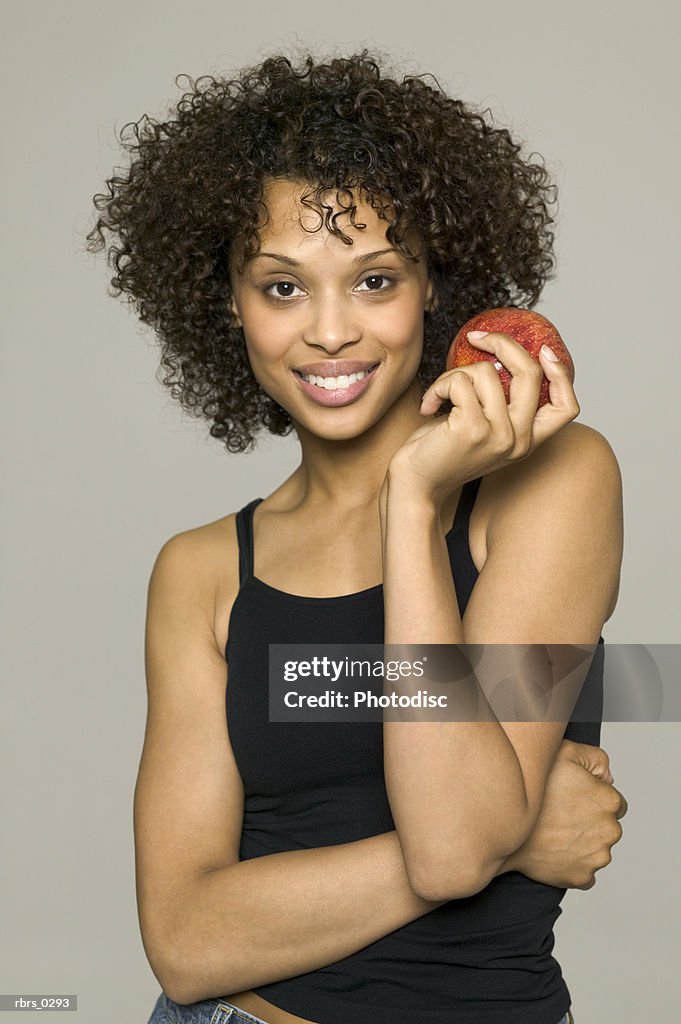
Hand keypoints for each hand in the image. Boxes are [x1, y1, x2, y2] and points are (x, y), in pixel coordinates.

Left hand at [388, 332, 579, 507]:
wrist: (415, 485)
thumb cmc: (442, 451)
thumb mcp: (481, 427)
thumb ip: (499, 403)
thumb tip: (501, 354)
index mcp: (527, 441)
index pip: (567, 407)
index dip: (561, 374)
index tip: (543, 351)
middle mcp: (519, 440)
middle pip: (530, 373)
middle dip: (503, 344)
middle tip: (476, 337)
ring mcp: (499, 435)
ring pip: (487, 372)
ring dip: (455, 374)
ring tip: (440, 395)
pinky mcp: (473, 428)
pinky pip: (460, 382)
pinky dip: (439, 386)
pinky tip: (428, 405)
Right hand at [506, 740, 627, 889]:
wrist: (506, 823)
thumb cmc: (535, 788)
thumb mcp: (566, 753)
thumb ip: (598, 759)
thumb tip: (608, 779)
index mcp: (610, 801)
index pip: (616, 803)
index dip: (594, 798)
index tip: (575, 799)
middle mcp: (610, 831)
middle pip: (607, 827)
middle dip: (591, 821)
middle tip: (563, 815)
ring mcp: (596, 857)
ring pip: (597, 849)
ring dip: (582, 843)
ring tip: (556, 832)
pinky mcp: (582, 877)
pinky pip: (585, 872)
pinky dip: (573, 863)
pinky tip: (556, 850)